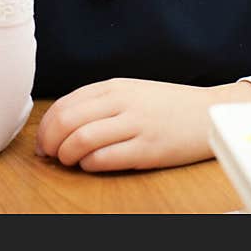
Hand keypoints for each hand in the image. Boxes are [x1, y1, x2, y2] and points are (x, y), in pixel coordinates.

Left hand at [35, 78, 250, 171]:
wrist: (207, 113)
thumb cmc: (165, 105)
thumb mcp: (131, 91)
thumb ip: (99, 101)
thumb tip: (61, 122)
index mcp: (114, 86)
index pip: (65, 104)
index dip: (46, 126)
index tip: (42, 141)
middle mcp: (123, 101)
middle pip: (68, 120)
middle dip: (50, 141)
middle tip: (49, 154)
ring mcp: (136, 124)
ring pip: (83, 139)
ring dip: (67, 155)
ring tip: (68, 161)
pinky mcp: (148, 149)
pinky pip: (106, 158)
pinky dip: (89, 165)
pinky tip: (91, 165)